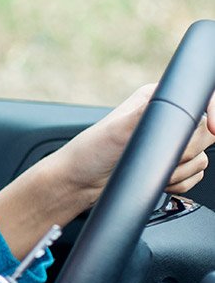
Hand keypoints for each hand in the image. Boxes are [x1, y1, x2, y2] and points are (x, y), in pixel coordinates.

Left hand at [52, 83, 214, 201]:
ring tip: (147, 169)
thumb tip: (178, 101)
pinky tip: (155, 180)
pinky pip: (195, 176)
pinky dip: (179, 183)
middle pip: (207, 133)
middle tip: (158, 156)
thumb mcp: (120, 129)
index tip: (213, 129)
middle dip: (184, 151)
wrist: (79, 183)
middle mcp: (167, 119)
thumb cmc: (90, 152)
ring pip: (202, 158)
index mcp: (157, 99)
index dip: (213, 113)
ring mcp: (171, 143)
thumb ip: (150, 115)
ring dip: (178, 171)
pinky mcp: (171, 165)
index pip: (202, 99)